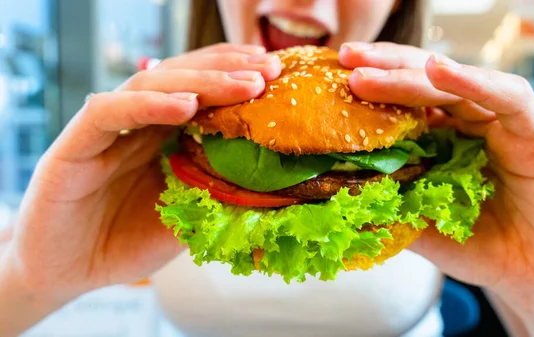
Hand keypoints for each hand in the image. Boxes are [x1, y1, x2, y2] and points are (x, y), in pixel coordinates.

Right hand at [3, 44, 280, 305]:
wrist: (70, 273)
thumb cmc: (127, 242)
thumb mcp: (186, 219)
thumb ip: (215, 197)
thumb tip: (274, 187)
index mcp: (162, 134)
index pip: (201, 91)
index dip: (237, 78)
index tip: (278, 76)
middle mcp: (136, 123)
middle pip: (182, 79)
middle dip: (228, 70)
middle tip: (269, 70)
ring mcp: (106, 129)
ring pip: (151, 85)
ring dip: (200, 81)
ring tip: (242, 85)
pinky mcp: (74, 144)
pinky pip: (110, 112)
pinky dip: (148, 105)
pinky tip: (185, 105)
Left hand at [340, 42, 533, 334]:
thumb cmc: (478, 245)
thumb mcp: (418, 224)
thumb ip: (385, 206)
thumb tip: (328, 199)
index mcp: (440, 139)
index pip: (401, 102)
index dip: (369, 88)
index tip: (331, 80)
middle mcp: (467, 123)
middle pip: (422, 82)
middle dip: (382, 67)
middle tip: (345, 58)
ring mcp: (498, 123)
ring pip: (454, 84)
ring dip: (410, 74)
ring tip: (368, 70)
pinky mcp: (532, 131)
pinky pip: (504, 97)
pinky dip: (471, 81)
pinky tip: (438, 70)